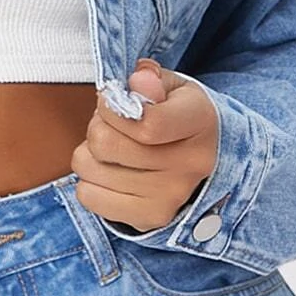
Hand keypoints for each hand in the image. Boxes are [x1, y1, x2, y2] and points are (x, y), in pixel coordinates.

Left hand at [71, 58, 218, 233]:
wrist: (207, 159)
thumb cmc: (179, 115)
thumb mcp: (171, 87)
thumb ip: (150, 79)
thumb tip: (138, 80)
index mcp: (200, 121)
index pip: (147, 123)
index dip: (112, 108)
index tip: (111, 101)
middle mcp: (191, 163)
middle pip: (106, 144)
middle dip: (97, 126)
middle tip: (111, 124)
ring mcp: (171, 196)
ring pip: (90, 168)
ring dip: (90, 153)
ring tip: (112, 148)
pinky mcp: (151, 217)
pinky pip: (88, 196)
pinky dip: (90, 181)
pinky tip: (111, 172)